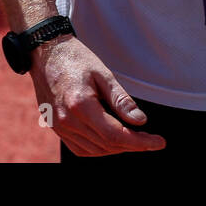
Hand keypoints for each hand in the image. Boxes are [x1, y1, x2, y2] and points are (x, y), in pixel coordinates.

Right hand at [32, 36, 165, 156]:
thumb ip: (121, 100)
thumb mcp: (104, 74)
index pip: (115, 135)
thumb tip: (140, 121)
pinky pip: (80, 148)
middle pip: (106, 145)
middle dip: (133, 146)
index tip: (159, 143)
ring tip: (137, 140)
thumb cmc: (77, 59)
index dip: (139, 142)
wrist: (46, 54)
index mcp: (81, 106)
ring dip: (117, 148)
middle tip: (152, 140)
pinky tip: (113, 141)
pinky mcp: (56, 128)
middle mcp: (67, 121)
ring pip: (93, 151)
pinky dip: (99, 149)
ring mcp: (59, 127)